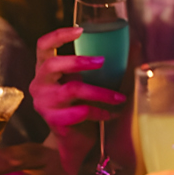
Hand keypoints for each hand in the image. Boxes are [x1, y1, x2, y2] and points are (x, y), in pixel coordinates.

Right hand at [30, 26, 126, 174]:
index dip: (58, 35)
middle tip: (101, 61)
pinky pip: (79, 112)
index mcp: (45, 70)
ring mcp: (43, 104)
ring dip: (99, 92)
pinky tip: (111, 114)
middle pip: (52, 64)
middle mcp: (39, 84)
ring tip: (119, 98)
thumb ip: (103, 65)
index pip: (43, 46)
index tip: (81, 30)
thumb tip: (134, 44)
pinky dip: (99, 112)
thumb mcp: (89, 82)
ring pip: (71, 90)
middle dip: (78, 61)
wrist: (76, 144)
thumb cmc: (83, 105)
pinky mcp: (53, 121)